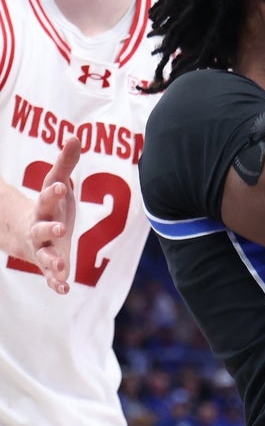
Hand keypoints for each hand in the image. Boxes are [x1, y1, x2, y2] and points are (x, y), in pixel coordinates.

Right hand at [31, 137, 80, 294]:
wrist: (29, 233)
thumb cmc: (50, 205)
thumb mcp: (57, 183)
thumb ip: (66, 163)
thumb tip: (75, 135)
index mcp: (44, 207)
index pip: (48, 198)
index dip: (54, 192)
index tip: (63, 186)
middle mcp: (40, 229)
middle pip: (41, 229)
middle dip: (50, 229)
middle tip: (61, 229)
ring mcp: (43, 249)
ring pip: (45, 256)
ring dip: (52, 261)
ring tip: (61, 267)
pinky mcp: (50, 265)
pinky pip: (51, 276)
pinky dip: (56, 283)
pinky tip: (64, 289)